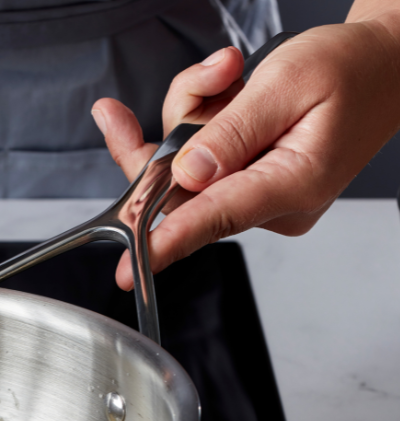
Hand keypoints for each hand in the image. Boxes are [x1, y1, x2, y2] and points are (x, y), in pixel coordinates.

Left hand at [92, 14, 399, 288]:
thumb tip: (186, 172)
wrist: (379, 64)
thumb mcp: (289, 83)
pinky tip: (224, 84)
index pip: (215, 219)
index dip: (166, 243)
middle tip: (157, 100)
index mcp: (291, 184)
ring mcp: (256, 195)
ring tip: (231, 70)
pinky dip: (198, 118)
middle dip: (170, 135)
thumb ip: (233, 131)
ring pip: (185, 168)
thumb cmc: (350, 70)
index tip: (129, 271)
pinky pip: (197, 160)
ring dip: (191, 112)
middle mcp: (270, 202)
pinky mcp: (245, 183)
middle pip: (184, 191)